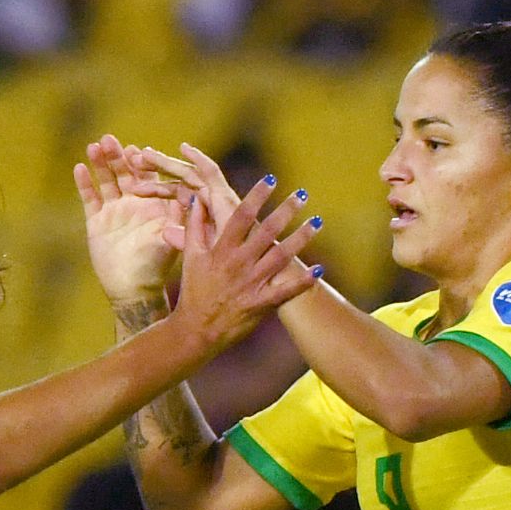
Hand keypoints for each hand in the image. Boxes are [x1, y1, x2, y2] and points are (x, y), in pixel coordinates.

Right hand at [72, 137, 189, 306]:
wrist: (132, 289)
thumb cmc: (156, 267)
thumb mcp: (170, 241)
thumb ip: (179, 219)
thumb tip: (191, 198)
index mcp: (157, 204)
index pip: (152, 176)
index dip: (145, 163)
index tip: (140, 151)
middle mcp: (136, 203)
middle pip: (128, 173)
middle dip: (120, 156)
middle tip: (111, 140)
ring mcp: (116, 209)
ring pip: (107, 180)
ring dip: (101, 163)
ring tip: (95, 146)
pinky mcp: (98, 220)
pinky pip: (90, 198)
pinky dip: (85, 184)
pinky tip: (79, 168)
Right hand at [174, 166, 320, 349]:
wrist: (196, 330)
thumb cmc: (194, 291)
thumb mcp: (190, 257)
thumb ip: (195, 226)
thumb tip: (198, 198)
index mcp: (221, 250)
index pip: (240, 216)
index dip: (256, 197)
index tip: (270, 179)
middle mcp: (237, 264)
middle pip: (265, 232)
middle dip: (285, 211)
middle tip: (302, 194)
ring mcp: (250, 285)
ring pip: (280, 257)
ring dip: (300, 239)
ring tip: (317, 222)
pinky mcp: (260, 304)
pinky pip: (285, 292)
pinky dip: (303, 282)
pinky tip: (320, 269)